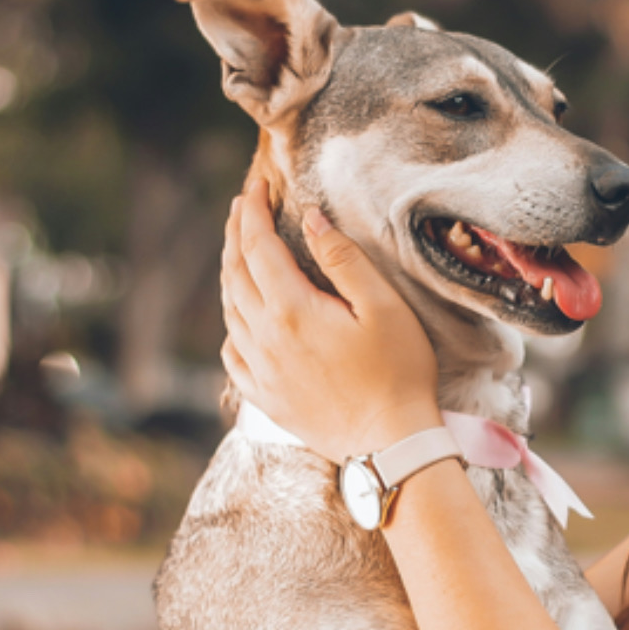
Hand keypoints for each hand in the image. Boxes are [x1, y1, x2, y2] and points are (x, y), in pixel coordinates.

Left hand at [221, 180, 442, 461]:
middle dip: (235, 234)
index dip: (252, 211)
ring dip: (231, 273)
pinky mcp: (265, 398)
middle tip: (241, 205)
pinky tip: (242, 318)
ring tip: (239, 250)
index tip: (255, 184)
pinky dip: (233, 324)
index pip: (257, 246)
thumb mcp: (382, 306)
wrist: (390, 445)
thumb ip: (342, 258)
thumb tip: (309, 219)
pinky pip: (233, 354)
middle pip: (235, 274)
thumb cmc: (398, 372)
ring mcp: (260, 371)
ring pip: (230, 311)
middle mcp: (264, 339)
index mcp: (291, 310)